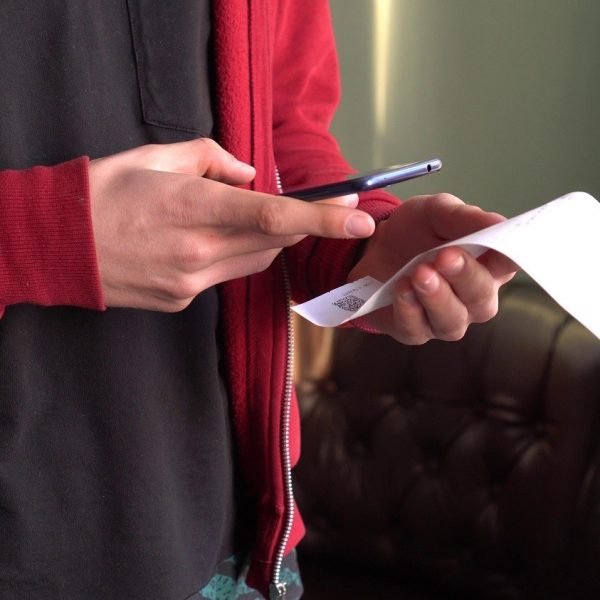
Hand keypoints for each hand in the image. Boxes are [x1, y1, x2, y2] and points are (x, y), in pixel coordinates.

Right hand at [89, 138, 374, 310]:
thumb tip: (251, 175)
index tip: (360, 217)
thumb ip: (213, 158)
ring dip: (266, 240)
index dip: (323, 219)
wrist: (58, 246)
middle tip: (314, 206)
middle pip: (274, 242)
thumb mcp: (155, 155)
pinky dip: (233, 256)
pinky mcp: (182, 301)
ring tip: (240, 217)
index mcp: (192, 208)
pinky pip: (227, 277)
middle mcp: (197, 252)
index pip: (273, 216)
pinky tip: (206, 241)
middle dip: (300, 224)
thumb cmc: (103, 192)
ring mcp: (191, 284)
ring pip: (255, 262)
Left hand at [348, 193, 517, 343]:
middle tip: (446, 256)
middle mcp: (473, 298)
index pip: (510, 264)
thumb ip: (463, 217)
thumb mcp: (435, 212)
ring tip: (420, 273)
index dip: (507, 257)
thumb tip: (497, 221)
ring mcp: (445, 318)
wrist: (375, 247)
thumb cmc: (415, 230)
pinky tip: (402, 289)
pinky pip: (416, 329)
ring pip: (452, 321)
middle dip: (464, 277)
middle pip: (482, 298)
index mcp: (489, 266)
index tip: (496, 245)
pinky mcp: (414, 330)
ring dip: (436, 297)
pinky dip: (408, 310)